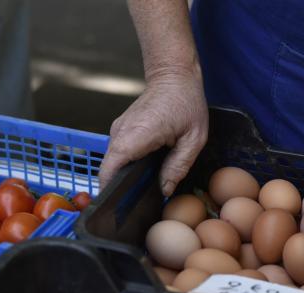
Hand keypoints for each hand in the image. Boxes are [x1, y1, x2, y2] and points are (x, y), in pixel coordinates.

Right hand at [99, 69, 207, 196]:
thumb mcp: (193, 139)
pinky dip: (127, 165)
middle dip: (119, 188)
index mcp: (136, 135)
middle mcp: (120, 133)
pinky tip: (143, 172)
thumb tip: (164, 190)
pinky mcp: (121, 130)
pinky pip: (119, 154)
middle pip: (109, 169)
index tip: (119, 207)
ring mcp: (118, 130)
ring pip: (113, 162)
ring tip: (142, 189)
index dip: (110, 190)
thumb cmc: (186, 102)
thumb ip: (178, 166)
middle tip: (137, 205)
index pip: (110, 169)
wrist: (174, 74)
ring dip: (124, 175)